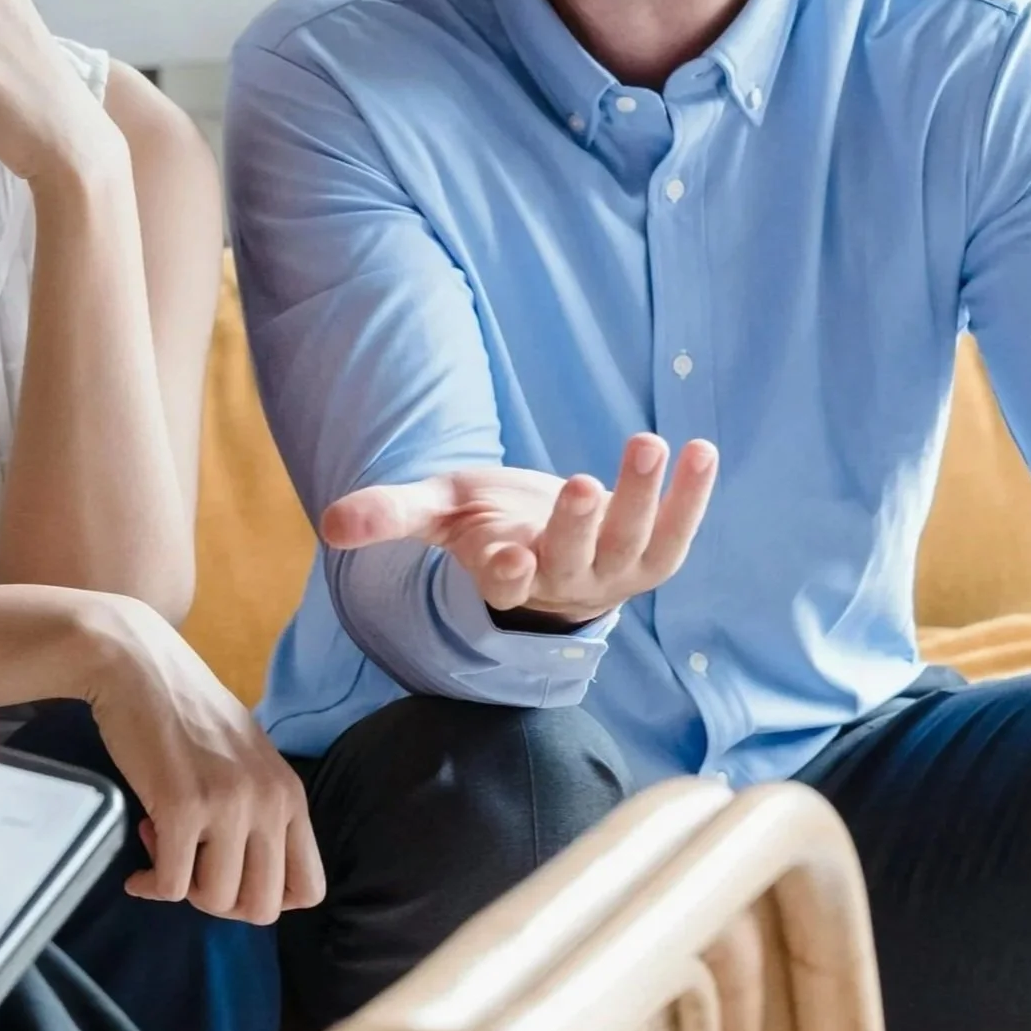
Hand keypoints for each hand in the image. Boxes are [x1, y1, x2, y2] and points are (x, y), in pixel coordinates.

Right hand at [81, 599, 323, 924]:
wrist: (138, 665)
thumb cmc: (186, 712)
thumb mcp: (246, 761)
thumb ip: (259, 811)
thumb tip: (251, 879)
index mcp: (291, 794)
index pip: (308, 889)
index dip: (265, 898)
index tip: (229, 875)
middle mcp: (270, 802)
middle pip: (261, 908)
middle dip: (219, 903)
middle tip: (191, 869)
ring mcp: (229, 805)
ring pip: (215, 901)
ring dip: (182, 888)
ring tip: (162, 844)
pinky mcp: (182, 807)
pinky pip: (171, 886)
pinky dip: (150, 888)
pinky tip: (137, 870)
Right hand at [321, 432, 718, 623]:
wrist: (548, 545)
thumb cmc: (487, 523)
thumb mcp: (438, 514)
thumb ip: (387, 514)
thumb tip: (328, 523)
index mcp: (506, 575)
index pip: (505, 586)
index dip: (505, 573)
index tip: (502, 557)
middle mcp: (563, 583)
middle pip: (571, 562)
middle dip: (575, 527)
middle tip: (575, 484)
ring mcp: (612, 573)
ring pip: (631, 545)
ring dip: (642, 497)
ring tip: (649, 444)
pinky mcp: (651, 557)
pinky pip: (678, 532)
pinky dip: (692, 496)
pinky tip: (702, 451)